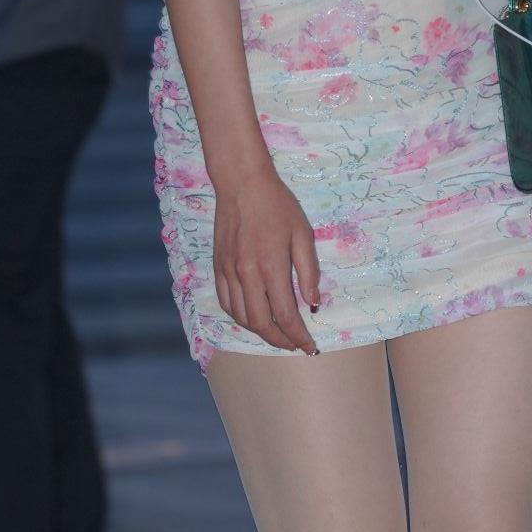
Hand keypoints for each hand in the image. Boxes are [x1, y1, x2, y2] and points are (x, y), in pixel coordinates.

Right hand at [213, 166, 322, 355]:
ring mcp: (229, 273)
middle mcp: (247, 275)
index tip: (310, 346)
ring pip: (241, 317)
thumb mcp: (303, 234)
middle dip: (280, 341)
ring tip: (277, 334)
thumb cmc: (277, 206)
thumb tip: (313, 304)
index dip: (299, 336)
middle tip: (294, 345)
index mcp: (271, 267)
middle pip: (261, 323)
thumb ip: (309, 272)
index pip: (286, 315)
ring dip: (260, 332)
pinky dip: (240, 318)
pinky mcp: (218, 268)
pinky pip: (226, 303)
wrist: (241, 184)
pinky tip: (253, 318)